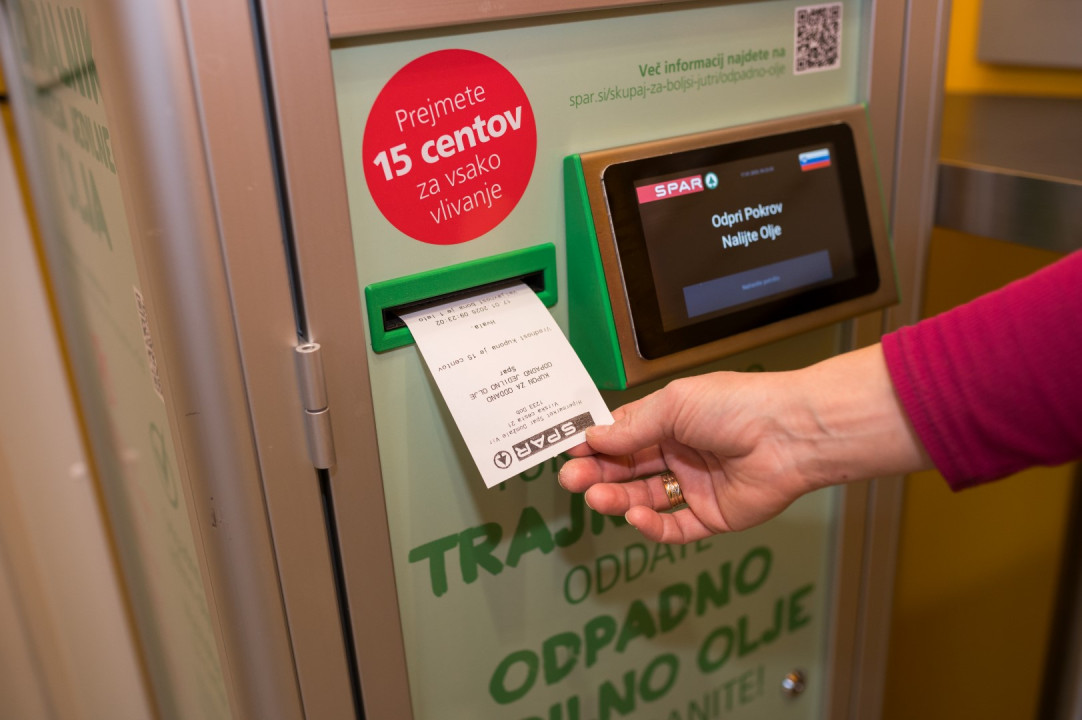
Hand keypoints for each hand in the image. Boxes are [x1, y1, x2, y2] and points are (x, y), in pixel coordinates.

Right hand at [558, 345, 928, 543]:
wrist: (790, 434)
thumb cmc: (739, 405)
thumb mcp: (674, 404)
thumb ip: (633, 426)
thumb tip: (594, 436)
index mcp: (670, 420)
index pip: (621, 435)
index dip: (595, 444)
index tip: (568, 449)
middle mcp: (680, 452)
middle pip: (627, 469)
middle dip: (597, 473)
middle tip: (571, 479)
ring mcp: (694, 486)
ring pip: (644, 499)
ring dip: (616, 499)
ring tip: (596, 497)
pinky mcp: (712, 516)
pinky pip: (674, 527)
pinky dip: (651, 526)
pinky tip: (634, 517)